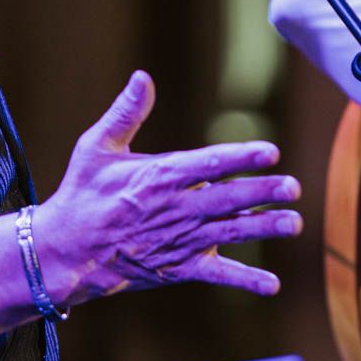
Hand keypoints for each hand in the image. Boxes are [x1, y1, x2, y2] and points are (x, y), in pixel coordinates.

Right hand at [34, 71, 303, 306]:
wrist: (66, 251)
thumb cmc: (83, 194)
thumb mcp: (96, 147)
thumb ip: (125, 113)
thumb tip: (142, 76)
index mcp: (158, 177)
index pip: (208, 164)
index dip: (241, 157)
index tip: (271, 151)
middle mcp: (174, 209)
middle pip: (227, 198)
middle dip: (262, 192)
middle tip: (294, 187)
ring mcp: (179, 240)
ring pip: (229, 233)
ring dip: (263, 228)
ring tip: (294, 223)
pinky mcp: (179, 267)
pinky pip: (217, 275)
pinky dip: (246, 280)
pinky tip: (273, 284)